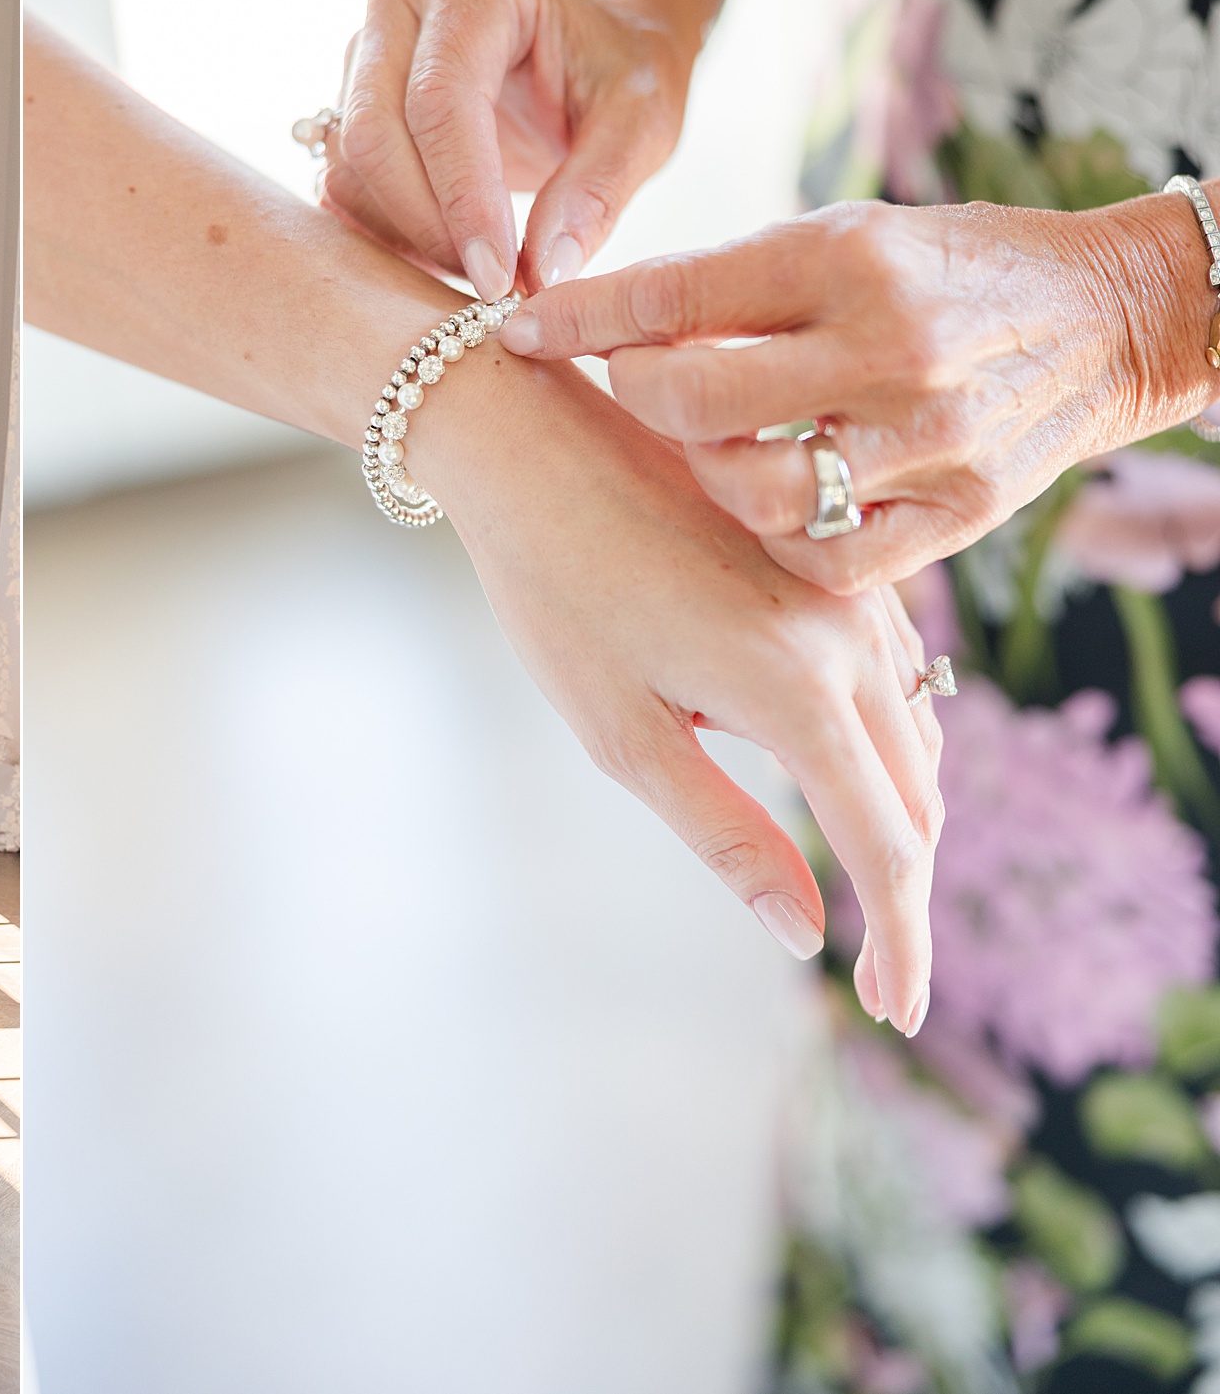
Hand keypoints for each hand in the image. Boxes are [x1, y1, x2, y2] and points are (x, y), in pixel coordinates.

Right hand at [318, 0, 697, 299]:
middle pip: (374, 131)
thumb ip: (598, 192)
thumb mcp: (642, 123)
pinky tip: (439, 251)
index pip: (441, 100)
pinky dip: (383, 227)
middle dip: (426, 223)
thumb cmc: (619, 72)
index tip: (499, 278)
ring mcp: (364, 42)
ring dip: (402, 231)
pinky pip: (340, 175)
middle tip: (485, 287)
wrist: (589, 47)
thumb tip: (545, 273)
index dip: (462, 198)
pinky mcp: (347, 90)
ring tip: (474, 267)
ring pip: (348, 160)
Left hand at [425, 350, 943, 1034]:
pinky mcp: (836, 560)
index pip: (888, 848)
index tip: (898, 1012)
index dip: (903, 941)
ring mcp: (852, 590)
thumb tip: (802, 932)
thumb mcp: (621, 731)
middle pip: (918, 796)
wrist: (533, 440)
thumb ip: (726, 833)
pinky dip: (886, 737)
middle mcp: (851, 637)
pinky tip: (845, 765)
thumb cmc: (555, 591)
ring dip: (900, 812)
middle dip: (904, 886)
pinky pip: (896, 671)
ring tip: (867, 884)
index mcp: (799, 691)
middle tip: (880, 968)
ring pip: (916, 731)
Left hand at [497, 194, 1219, 593]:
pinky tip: (770, 507)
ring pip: (753, 494)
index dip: (579, 317)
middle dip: (638, 400)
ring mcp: (929, 440)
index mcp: (848, 260)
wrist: (1109, 316)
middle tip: (638, 390)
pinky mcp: (960, 514)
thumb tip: (591, 320)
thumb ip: (725, 286)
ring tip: (712, 447)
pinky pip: (828, 561)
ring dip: (705, 477)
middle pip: (696, 403)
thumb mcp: (839, 240)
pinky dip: (779, 541)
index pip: (674, 295)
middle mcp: (890, 348)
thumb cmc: (946, 270)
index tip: (519, 326)